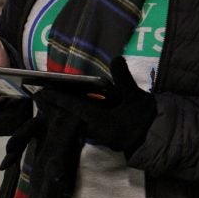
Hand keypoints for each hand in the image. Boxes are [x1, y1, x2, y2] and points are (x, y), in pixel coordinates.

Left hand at [34, 56, 155, 153]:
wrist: (159, 139)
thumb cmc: (144, 118)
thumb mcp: (135, 96)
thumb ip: (124, 78)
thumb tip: (116, 58)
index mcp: (100, 120)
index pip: (73, 106)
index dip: (57, 99)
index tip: (41, 92)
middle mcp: (95, 130)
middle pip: (69, 116)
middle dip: (55, 107)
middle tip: (39, 97)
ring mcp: (100, 136)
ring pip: (76, 122)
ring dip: (64, 113)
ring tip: (51, 103)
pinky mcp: (106, 138)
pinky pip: (84, 126)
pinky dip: (76, 118)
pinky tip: (73, 111)